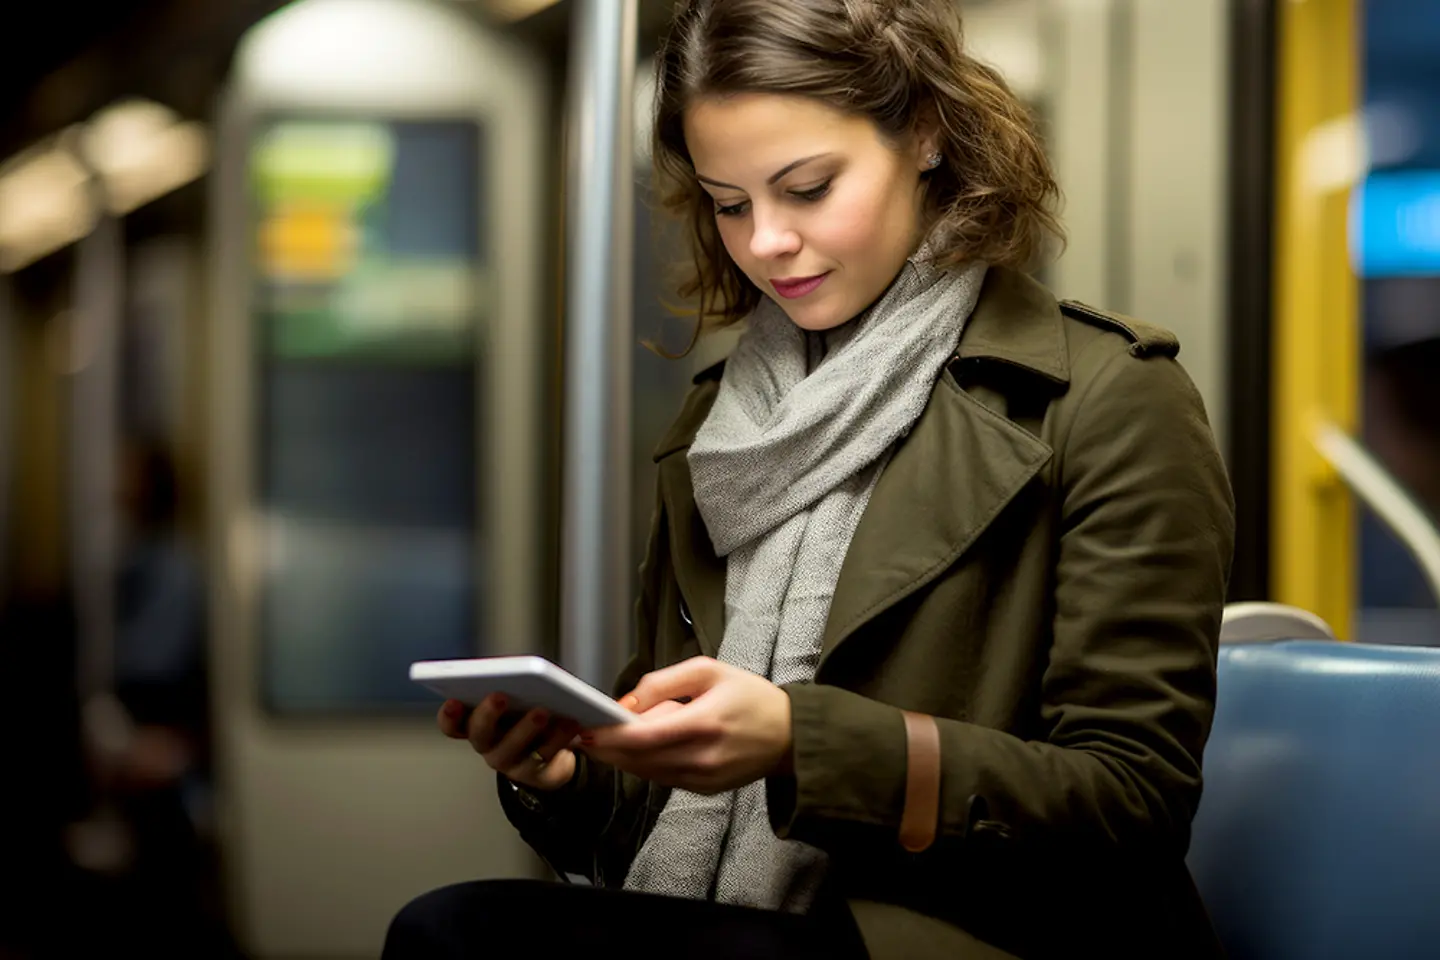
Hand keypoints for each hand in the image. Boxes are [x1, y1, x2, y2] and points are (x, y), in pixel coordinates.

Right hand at [438, 694, 580, 791]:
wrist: (556, 753)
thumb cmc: (529, 715)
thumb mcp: (520, 699)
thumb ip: (515, 685)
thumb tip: (525, 671)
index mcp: (477, 724)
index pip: (453, 724)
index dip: (449, 715)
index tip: (453, 700)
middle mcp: (489, 745)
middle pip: (480, 734)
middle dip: (488, 714)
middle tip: (500, 696)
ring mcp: (512, 762)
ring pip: (514, 748)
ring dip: (527, 727)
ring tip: (542, 710)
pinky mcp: (538, 774)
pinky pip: (546, 756)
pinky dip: (558, 737)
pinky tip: (571, 722)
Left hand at [581, 657, 792, 794]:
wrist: (789, 735)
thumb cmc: (750, 697)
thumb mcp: (709, 671)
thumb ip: (664, 682)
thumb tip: (626, 703)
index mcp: (704, 723)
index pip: (643, 737)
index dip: (609, 736)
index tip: (586, 727)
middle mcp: (702, 757)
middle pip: (638, 759)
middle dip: (608, 747)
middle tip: (587, 732)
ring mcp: (703, 779)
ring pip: (647, 772)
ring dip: (625, 757)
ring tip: (616, 736)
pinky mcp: (704, 790)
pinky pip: (663, 779)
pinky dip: (647, 764)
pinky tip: (646, 747)